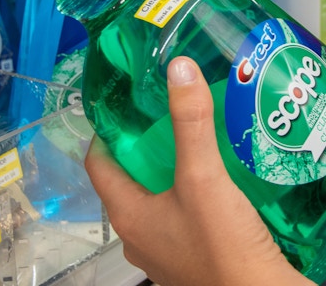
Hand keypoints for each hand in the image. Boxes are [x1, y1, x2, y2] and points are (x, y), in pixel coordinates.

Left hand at [85, 57, 312, 285]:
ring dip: (176, 169)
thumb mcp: (203, 178)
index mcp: (129, 215)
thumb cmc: (222, 247)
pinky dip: (199, 192)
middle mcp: (142, 236)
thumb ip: (191, 124)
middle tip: (172, 110)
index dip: (109, 130)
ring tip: (201, 137)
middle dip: (149, 144)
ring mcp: (169, 250)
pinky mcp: (197, 257)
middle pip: (133, 179)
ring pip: (162, 198)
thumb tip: (178, 68)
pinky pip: (188, 215)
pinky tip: (225, 176)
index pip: (100, 164)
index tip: (129, 100)